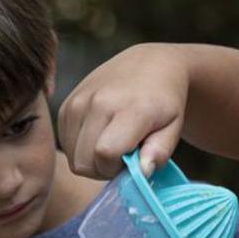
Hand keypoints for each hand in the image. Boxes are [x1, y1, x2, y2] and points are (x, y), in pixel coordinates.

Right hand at [58, 43, 188, 178]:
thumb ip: (159, 152)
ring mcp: (77, 102)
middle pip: (85, 162)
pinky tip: (101, 135)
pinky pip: (65, 145)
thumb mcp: (173, 127)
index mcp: (129, 108)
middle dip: (104, 169)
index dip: (117, 168)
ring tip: (114, 143)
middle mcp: (98, 102)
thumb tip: (142, 173)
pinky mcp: (65, 105)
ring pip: (73, 158)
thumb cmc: (164, 101)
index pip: (106, 154)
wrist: (148, 64)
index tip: (132, 161)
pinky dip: (82, 148)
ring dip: (92, 160)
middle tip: (124, 155)